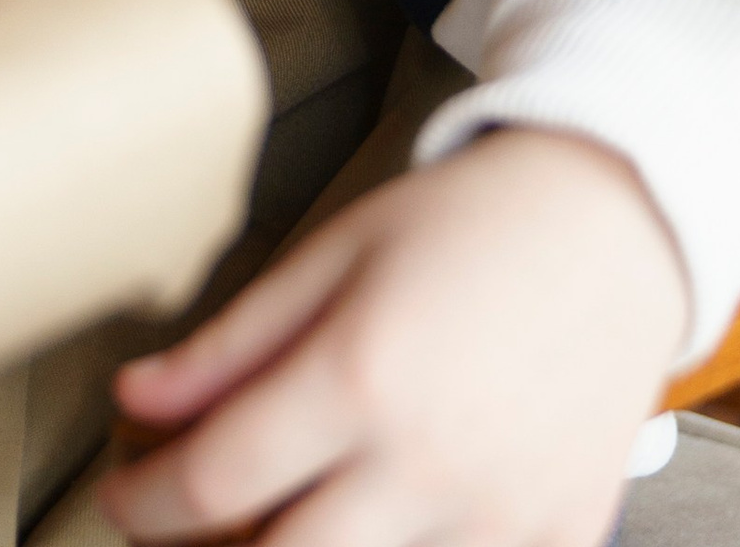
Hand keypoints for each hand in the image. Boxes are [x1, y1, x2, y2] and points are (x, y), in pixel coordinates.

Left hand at [100, 129, 687, 546]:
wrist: (616, 225)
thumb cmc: (466, 225)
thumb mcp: (335, 254)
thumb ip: (231, 342)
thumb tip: (135, 401)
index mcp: (361, 376)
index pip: (212, 482)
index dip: (140, 503)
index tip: (123, 496)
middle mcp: (430, 464)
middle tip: (187, 529)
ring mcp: (501, 519)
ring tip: (285, 515)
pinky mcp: (560, 543)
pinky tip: (379, 519)